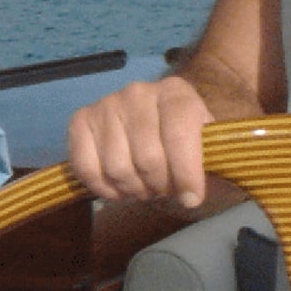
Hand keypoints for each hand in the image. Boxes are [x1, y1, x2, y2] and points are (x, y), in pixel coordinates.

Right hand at [66, 73, 212, 207]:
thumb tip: (190, 196)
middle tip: (164, 189)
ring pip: (117, 167)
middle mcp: (138, 91)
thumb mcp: (209, 153)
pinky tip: (118, 187)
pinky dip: (104, 189)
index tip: (192, 198)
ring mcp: (106, 103)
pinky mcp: (80, 120)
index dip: (186, 173)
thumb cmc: (186, 148)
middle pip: (147, 157)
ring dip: (134, 189)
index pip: (179, 134)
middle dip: (159, 186)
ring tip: (143, 185)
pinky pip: (87, 168)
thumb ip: (210, 169)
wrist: (154, 133)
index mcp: (176, 93)